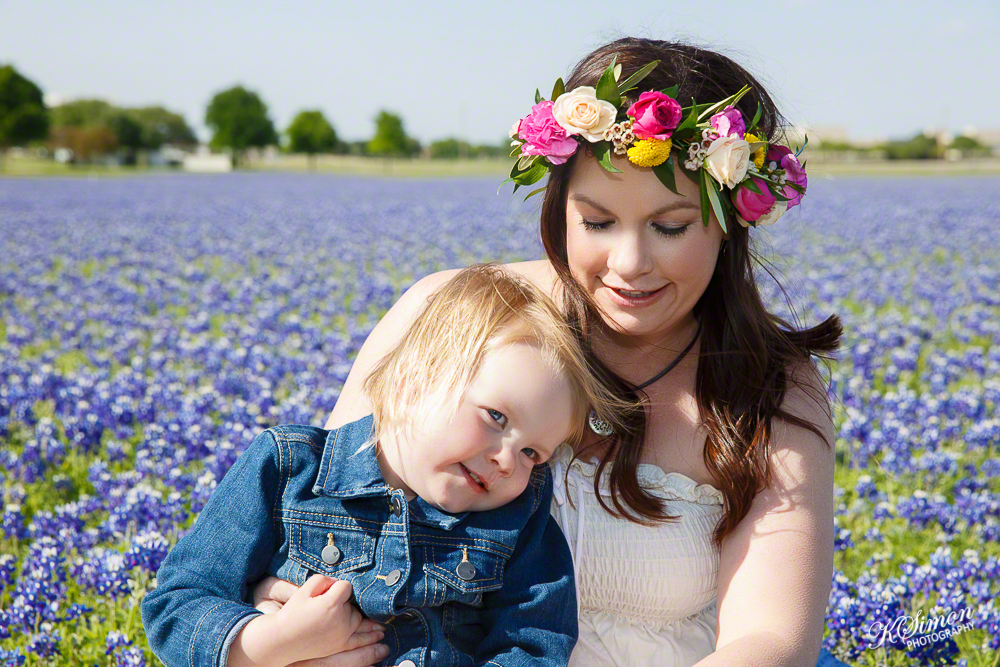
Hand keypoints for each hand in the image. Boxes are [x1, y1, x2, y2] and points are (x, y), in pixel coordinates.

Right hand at [254, 576, 385, 644]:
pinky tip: (380, 637)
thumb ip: (324, 580)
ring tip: (381, 624)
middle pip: (354, 605)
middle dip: (347, 602)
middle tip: (336, 604)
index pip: (346, 587)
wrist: (281, 640)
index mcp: (331, 603)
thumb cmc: (291, 613)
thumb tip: (338, 582)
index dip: (338, 586)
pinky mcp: (339, 645)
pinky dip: (371, 639)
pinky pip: (360, 641)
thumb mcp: (304, 589)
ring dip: (366, 619)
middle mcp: (340, 619)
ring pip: (360, 621)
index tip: (330, 590)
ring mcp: (341, 634)